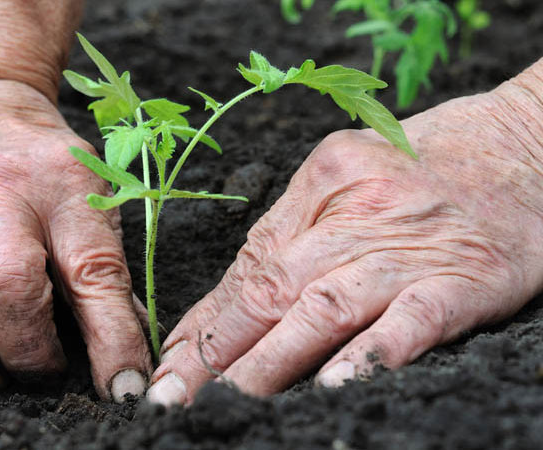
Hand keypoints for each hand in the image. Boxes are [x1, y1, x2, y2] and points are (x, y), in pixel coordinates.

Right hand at [0, 80, 151, 401]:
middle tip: (39, 376)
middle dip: (27, 348)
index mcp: (66, 190)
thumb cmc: (40, 163)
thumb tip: (129, 347)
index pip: (96, 271)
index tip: (123, 389)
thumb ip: (103, 267)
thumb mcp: (87, 194)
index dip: (112, 338)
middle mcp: (1, 192)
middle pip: (11, 282)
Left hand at [146, 65, 542, 404]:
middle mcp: (355, 212)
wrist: (528, 143)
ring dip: (271, 361)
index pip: (248, 265)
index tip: (171, 364)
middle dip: (217, 351)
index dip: (205, 322)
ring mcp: (408, 246)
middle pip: (272, 288)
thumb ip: (294, 236)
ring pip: (324, 307)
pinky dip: (369, 354)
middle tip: (174, 396)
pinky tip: (333, 385)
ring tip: (230, 402)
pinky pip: (410, 320)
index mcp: (320, 183)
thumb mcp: (349, 179)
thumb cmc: (429, 166)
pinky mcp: (464, 277)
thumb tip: (229, 306)